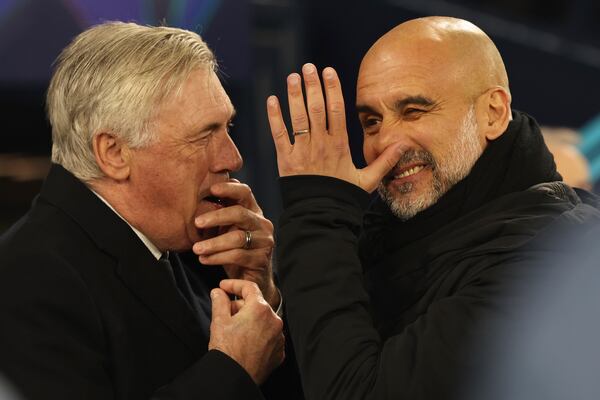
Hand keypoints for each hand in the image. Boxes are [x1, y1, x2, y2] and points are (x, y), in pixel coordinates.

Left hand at [193, 180, 279, 308]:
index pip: (245, 192)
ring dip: (214, 243)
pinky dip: (218, 258)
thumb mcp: (226, 228)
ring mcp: (264, 241)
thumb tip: (196, 194)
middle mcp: (262, 223)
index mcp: (253, 211)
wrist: (250, 278)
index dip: (230, 188)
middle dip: (217, 217)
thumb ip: (218, 212)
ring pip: (237, 237)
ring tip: (196, 249)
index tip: (212, 189)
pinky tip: (204, 260)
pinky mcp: (261, 259)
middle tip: (197, 222)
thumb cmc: (234, 249)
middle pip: (240, 213)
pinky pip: (238, 256)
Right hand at [209, 279, 284, 383]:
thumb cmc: (227, 350)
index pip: (249, 287)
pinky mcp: (279, 351)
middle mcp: (274, 320)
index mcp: (260, 309)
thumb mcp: (219, 321)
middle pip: (256, 304)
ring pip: (263, 321)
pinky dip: (257, 335)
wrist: (234, 377)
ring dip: (250, 321)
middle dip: (240, 306)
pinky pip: (268, 336)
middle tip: (225, 314)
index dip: (234, 284)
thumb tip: (218, 292)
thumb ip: (219, 301)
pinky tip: (244, 342)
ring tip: (234, 331)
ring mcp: (279, 337)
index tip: (223, 287)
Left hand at [266, 63, 402, 192]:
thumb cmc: (343, 197)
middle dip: (312, 85)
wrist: (321, 215)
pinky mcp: (286, 160)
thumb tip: (405, 144)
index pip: (336, 110)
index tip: (329, 71)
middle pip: (316, 108)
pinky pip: (278, 134)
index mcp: (340, 145)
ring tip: (292, 77)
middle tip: (308, 67)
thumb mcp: (368, 180)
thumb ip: (385, 161)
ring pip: (298, 117)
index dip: (332, 88)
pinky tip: (272, 100)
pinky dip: (274, 117)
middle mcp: (321, 145)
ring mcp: (302, 151)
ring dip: (294, 95)